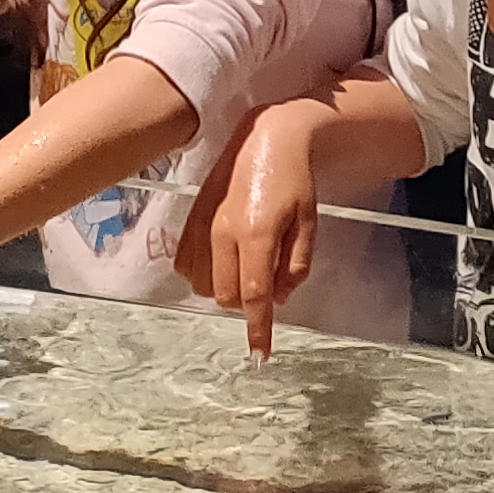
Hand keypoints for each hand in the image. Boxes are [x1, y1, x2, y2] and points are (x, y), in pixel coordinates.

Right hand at [177, 102, 328, 355]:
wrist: (267, 138)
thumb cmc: (295, 180)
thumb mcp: (309, 224)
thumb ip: (295, 265)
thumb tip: (279, 299)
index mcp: (257, 233)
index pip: (254, 295)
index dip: (258, 329)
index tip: (260, 354)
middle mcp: (222, 232)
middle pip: (226, 295)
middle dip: (247, 304)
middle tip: (267, 283)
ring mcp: (202, 225)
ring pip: (202, 285)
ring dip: (224, 289)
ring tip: (245, 269)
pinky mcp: (190, 219)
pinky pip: (184, 265)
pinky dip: (201, 275)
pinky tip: (221, 262)